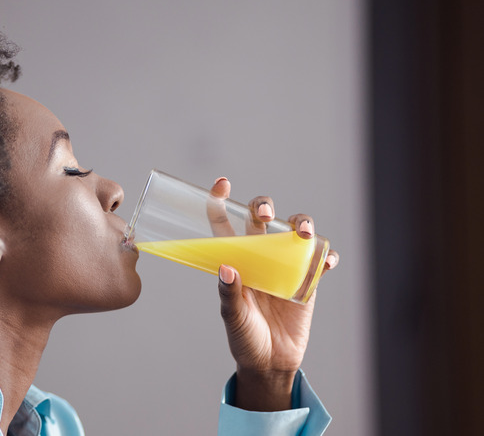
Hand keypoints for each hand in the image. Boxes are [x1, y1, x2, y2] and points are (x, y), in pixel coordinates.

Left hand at [207, 177, 338, 410]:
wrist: (271, 362)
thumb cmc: (245, 338)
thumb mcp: (233, 318)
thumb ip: (229, 295)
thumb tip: (227, 268)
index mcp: (234, 258)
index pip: (224, 222)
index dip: (220, 201)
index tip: (222, 184)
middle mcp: (259, 254)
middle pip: (261, 217)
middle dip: (263, 207)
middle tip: (264, 215)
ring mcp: (285, 264)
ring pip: (294, 230)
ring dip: (301, 223)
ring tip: (303, 233)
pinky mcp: (308, 279)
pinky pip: (320, 259)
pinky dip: (325, 255)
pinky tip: (325, 261)